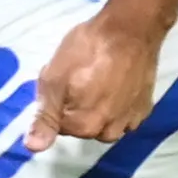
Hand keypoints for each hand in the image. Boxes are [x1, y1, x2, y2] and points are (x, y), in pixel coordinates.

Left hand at [24, 7, 162, 149]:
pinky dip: (119, 104)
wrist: (131, 29)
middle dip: (78, 107)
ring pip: (105, 123)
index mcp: (83, 126)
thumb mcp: (53, 79)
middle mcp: (108, 132)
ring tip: (101, 80)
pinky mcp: (145, 108)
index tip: (64, 81)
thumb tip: (32, 148)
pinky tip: (118, 84)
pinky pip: (124, 115)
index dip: (58, 102)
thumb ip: (43, 117)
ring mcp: (130, 121)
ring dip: (100, 109)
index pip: (60, 126)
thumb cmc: (87, 50)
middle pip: (83, 126)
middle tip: (82, 77)